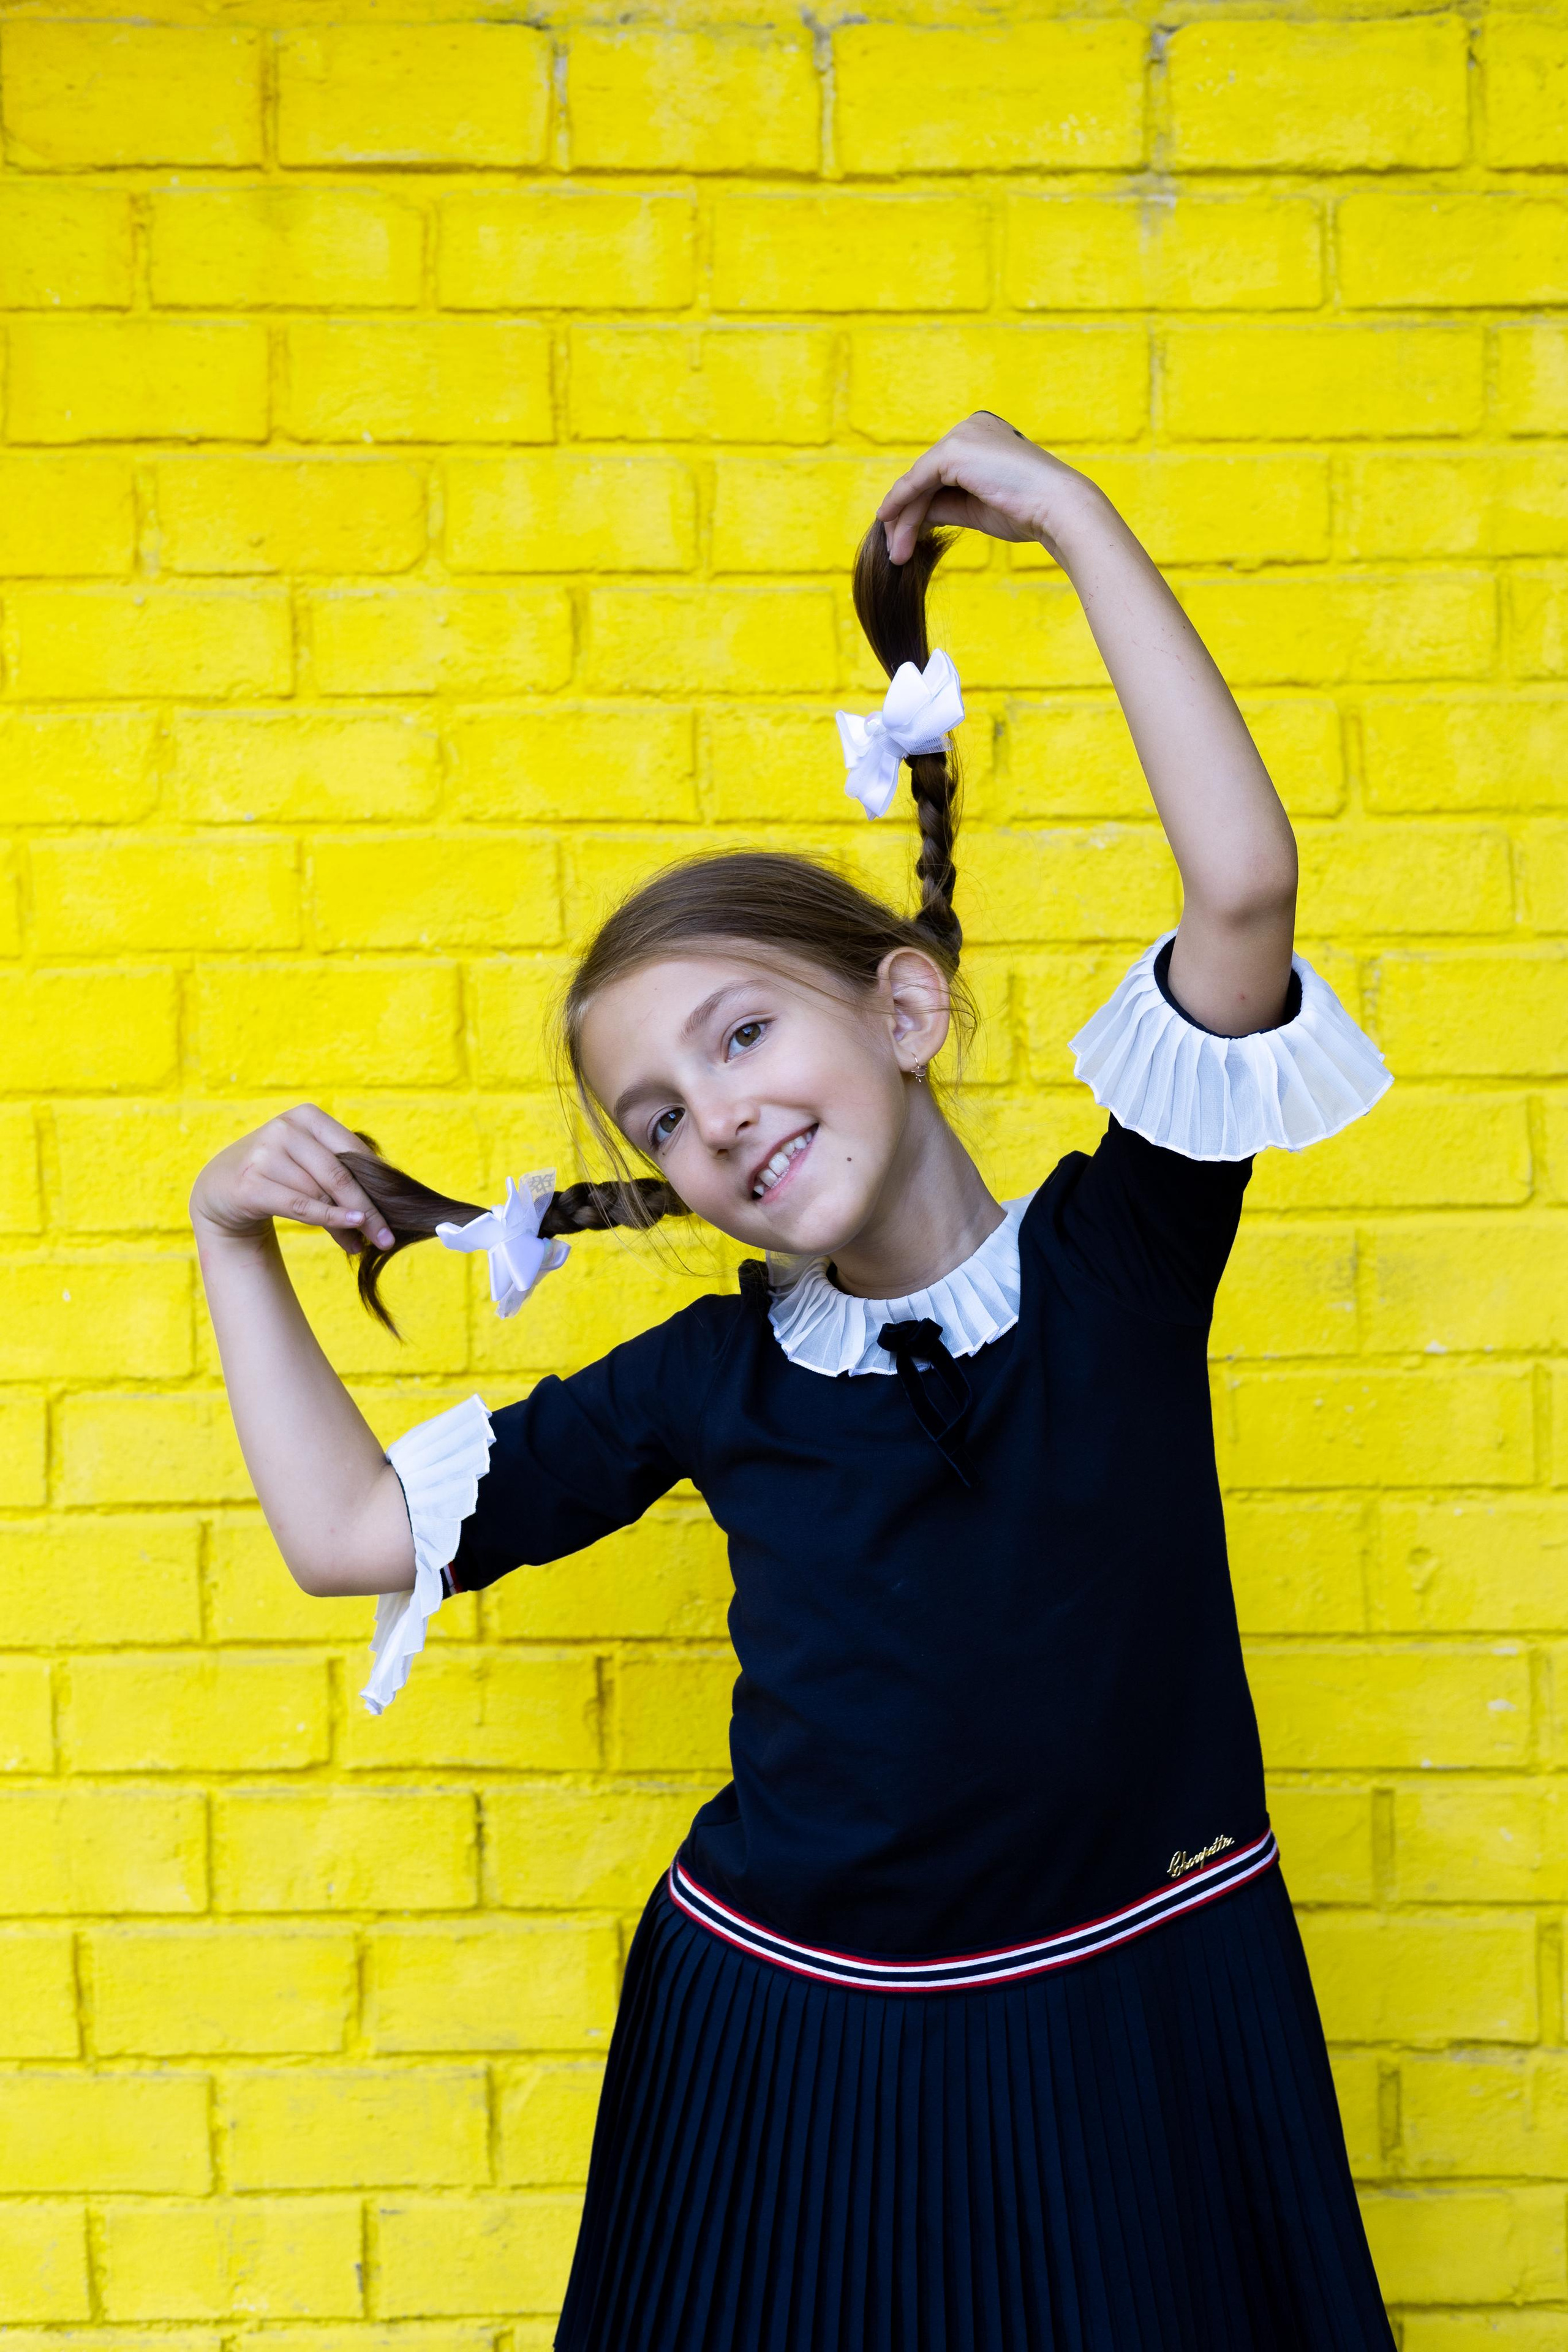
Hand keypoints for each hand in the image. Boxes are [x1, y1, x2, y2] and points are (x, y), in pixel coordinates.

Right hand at [190, 1104, 394, 1254]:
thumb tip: (385, 1208)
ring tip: (358, 1244)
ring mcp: (264, 1154)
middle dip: (369, 1210)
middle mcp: (285, 1129)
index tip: (399, 1210)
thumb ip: (343, 1174)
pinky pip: (301, 1205)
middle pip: (340, 1175)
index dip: (379, 1183)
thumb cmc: (279, 1175)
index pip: (353, 1151)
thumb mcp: (310, 1164)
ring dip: (346, 1224)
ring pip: (321, 1194)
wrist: (222, 1188)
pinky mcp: (250, 1183)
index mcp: (307, 1116)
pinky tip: (351, 1232)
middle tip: (387, 1238)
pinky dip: (329, 1219)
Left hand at [876, 412, 1098, 564]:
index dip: (919, 506)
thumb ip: (945, 505)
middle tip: (896, 552)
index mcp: (984, 437)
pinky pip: (917, 480)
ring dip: (904, 520)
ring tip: (897, 554)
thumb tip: (910, 519)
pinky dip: (900, 503)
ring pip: (920, 482)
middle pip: (926, 478)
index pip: (941, 474)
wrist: (1059, 508)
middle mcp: (972, 428)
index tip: (906, 536)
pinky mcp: (955, 449)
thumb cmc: (1029, 512)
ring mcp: (963, 435)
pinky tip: (887, 522)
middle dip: (906, 516)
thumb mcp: (978, 507)